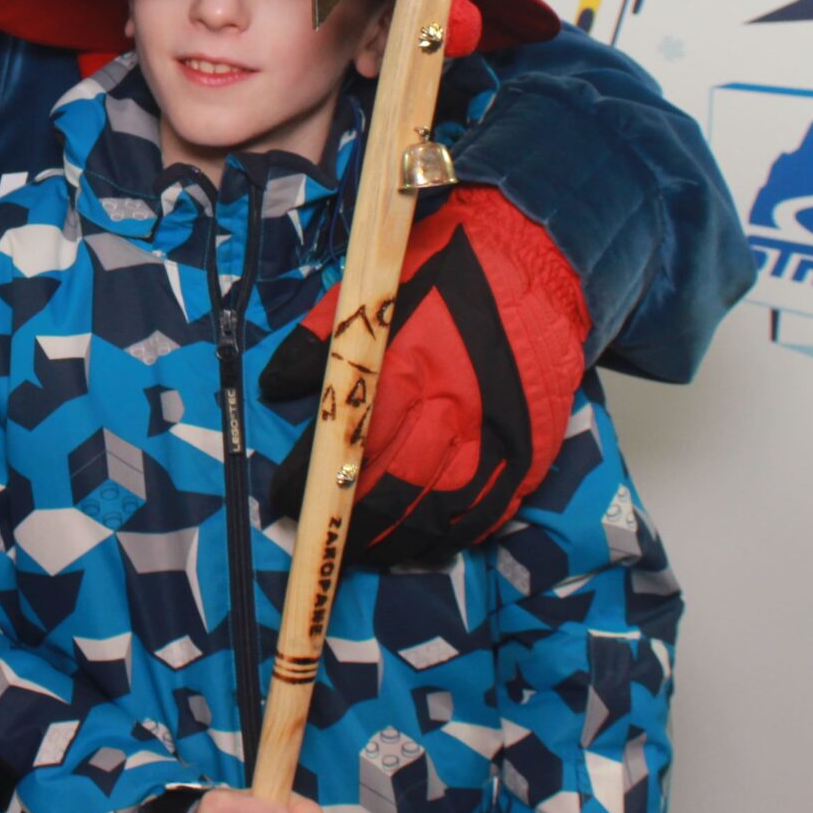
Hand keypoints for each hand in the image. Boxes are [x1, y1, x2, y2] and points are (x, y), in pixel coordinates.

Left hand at [262, 186, 587, 562]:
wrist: (537, 261)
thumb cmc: (444, 272)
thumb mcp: (372, 292)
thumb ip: (321, 342)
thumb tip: (275, 386)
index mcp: (405, 369)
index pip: (345, 445)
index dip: (309, 482)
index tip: (281, 501)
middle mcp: (451, 411)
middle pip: (388, 492)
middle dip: (346, 523)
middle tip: (321, 533)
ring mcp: (494, 438)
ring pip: (436, 514)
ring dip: (394, 541)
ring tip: (362, 550)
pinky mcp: (527, 452)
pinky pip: (486, 513)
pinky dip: (451, 537)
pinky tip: (424, 542)